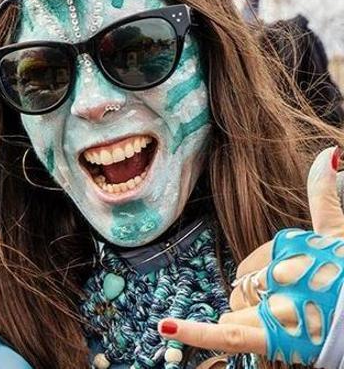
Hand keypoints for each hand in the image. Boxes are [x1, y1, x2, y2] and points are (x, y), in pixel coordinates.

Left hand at [157, 146, 343, 364]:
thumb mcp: (341, 233)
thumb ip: (325, 196)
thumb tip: (330, 154)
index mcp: (295, 248)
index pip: (254, 262)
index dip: (260, 275)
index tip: (279, 284)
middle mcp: (284, 276)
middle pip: (244, 288)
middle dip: (257, 299)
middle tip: (288, 309)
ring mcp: (280, 307)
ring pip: (237, 310)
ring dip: (247, 318)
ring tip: (279, 325)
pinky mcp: (274, 338)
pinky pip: (228, 337)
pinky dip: (195, 333)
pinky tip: (167, 326)